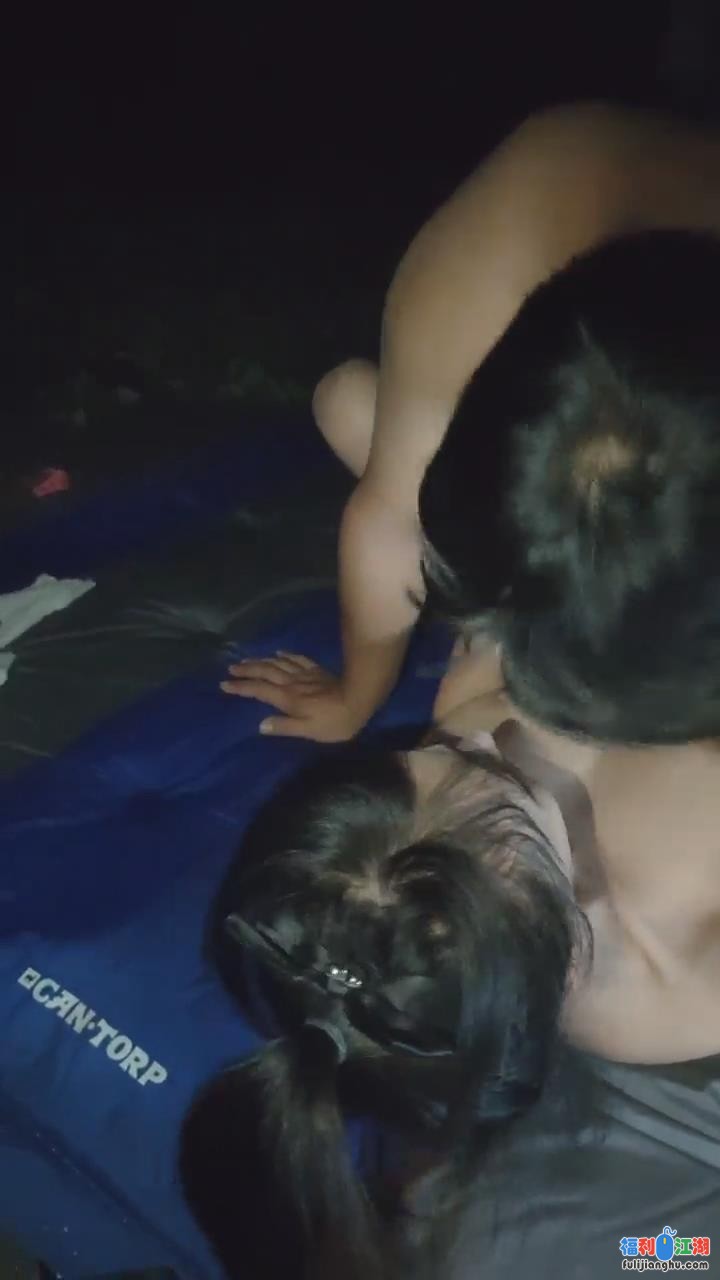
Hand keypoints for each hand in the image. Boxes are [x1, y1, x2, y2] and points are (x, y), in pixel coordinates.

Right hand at [221, 651, 366, 741]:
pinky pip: (296, 659)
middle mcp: (291, 683)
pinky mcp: (316, 670)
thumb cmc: (335, 721)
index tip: (224, 684)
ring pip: (277, 663)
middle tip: (231, 668)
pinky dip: (285, 655)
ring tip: (247, 660)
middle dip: (246, 670)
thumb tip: (261, 725)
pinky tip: (278, 652)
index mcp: (287, 699)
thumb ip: (284, 727)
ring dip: (260, 661)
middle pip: (264, 672)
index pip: (258, 690)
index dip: (241, 687)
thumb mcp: (309, 731)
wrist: (359, 699)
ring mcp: (304, 674)